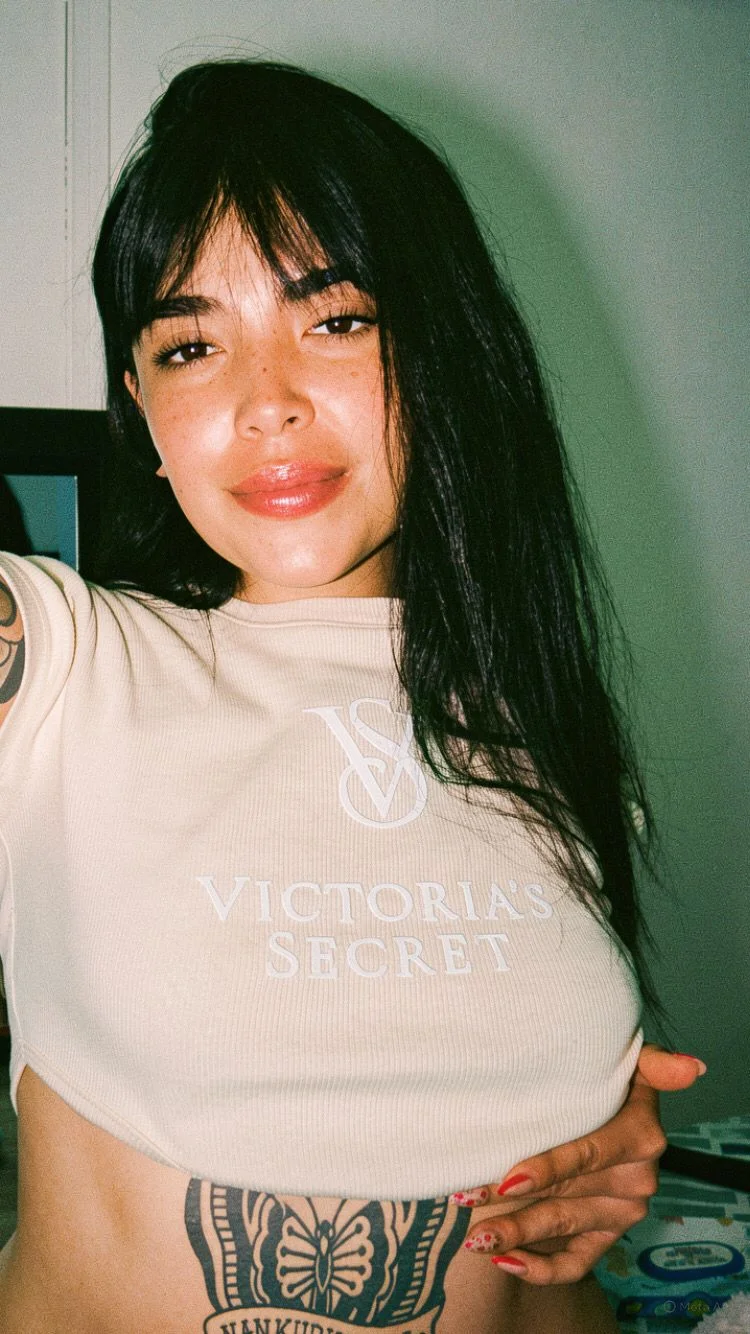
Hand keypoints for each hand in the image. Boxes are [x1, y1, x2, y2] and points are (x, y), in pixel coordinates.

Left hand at [456, 1045, 705, 1283]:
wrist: (607, 1106)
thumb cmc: (606, 1078)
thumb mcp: (630, 1063)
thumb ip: (653, 1062)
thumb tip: (692, 1066)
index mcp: (641, 1135)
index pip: (587, 1154)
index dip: (548, 1167)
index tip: (508, 1178)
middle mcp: (637, 1179)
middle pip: (566, 1194)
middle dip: (513, 1204)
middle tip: (467, 1203)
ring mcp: (621, 1212)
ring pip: (562, 1227)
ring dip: (516, 1234)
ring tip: (475, 1236)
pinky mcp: (607, 1236)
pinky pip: (575, 1263)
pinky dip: (540, 1269)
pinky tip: (505, 1261)